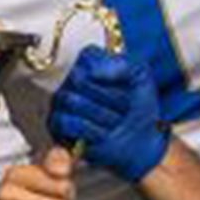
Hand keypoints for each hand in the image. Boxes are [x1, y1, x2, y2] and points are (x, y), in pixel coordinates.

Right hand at [48, 46, 167, 182]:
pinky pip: (67, 122)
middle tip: (123, 107)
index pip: (87, 57)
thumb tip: (93, 73)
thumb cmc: (139, 108)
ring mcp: (62, 103)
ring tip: (115, 122)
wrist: (141, 142)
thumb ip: (121, 65)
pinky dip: (92, 130)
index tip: (126, 84)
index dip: (112, 73)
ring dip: (104, 116)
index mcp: (89, 63)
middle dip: (110, 98)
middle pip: (79, 80)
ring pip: (73, 102)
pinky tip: (102, 134)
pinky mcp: (58, 126)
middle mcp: (71, 80)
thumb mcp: (141, 77)